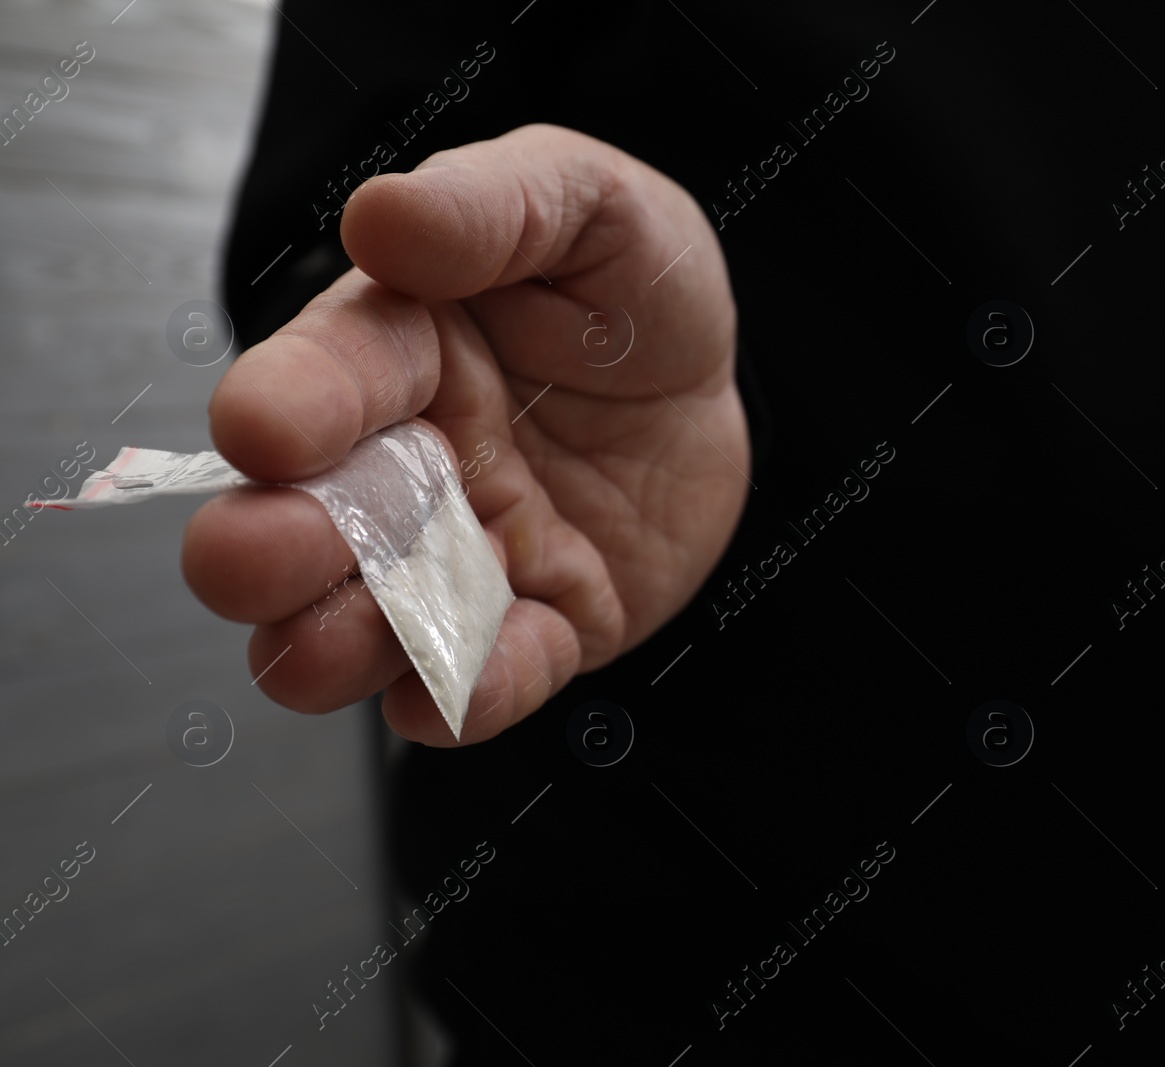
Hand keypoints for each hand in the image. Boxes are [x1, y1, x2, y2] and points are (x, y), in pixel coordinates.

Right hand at [182, 124, 747, 744]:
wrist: (712, 386)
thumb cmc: (632, 288)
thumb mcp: (589, 207)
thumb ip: (493, 206)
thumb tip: (383, 216)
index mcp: (400, 347)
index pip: (333, 372)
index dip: (293, 401)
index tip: (264, 429)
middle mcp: (411, 461)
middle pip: (313, 515)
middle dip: (270, 546)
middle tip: (249, 561)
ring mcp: (467, 553)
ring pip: (373, 617)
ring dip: (334, 641)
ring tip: (319, 652)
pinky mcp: (539, 621)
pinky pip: (496, 673)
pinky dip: (470, 692)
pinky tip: (445, 694)